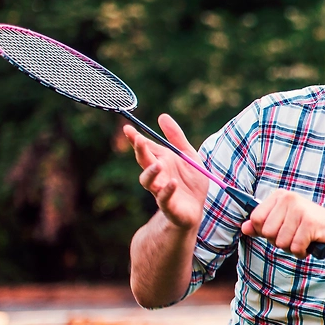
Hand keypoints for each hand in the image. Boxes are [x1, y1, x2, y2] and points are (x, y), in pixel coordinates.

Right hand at [125, 115, 208, 230]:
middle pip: (144, 161)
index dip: (135, 138)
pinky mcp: (169, 205)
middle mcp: (157, 175)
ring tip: (158, 164)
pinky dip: (167, 190)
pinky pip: (165, 198)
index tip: (128, 127)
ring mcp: (161, 190)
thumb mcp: (188, 155)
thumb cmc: (191, 181)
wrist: (196, 208)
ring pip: (148, 181)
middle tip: (138, 140)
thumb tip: (162, 116)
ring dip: (151, 172)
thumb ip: (176, 137)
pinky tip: (172, 182)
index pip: (145, 148)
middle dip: (140, 151)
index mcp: (161, 161)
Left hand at [241, 189, 324, 258]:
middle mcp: (290, 199)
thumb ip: (262, 226)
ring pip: (280, 242)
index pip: (256, 219)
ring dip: (292, 247)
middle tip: (295, 235)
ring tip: (303, 239)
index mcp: (280, 196)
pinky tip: (310, 244)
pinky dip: (302, 252)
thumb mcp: (283, 223)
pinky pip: (295, 247)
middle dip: (279, 241)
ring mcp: (300, 210)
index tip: (280, 230)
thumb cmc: (309, 226)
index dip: (265, 231)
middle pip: (267, 232)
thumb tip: (244, 228)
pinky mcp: (311, 223)